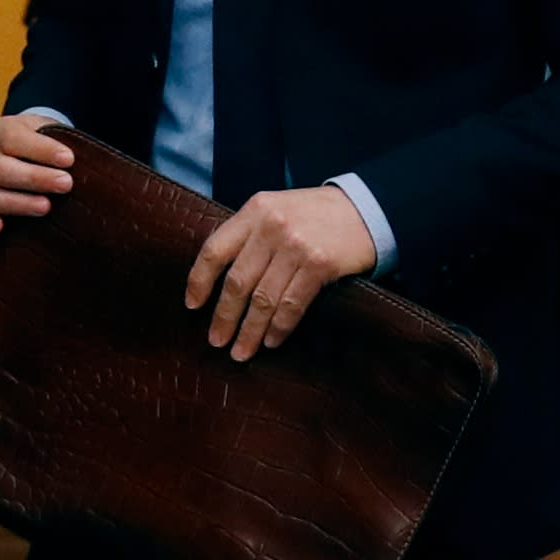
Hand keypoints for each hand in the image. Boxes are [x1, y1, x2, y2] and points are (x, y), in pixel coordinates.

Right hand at [0, 109, 74, 233]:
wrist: (36, 153)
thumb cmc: (50, 144)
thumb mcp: (56, 133)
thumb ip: (66, 145)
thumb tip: (93, 165)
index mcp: (2, 130)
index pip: (14, 138)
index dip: (41, 150)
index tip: (69, 159)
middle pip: (0, 169)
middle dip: (35, 178)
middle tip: (65, 184)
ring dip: (16, 203)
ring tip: (45, 207)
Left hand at [188, 182, 374, 359]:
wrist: (367, 208)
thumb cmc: (316, 214)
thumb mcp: (277, 209)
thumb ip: (250, 234)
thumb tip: (219, 279)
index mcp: (255, 210)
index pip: (215, 249)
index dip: (199, 281)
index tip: (192, 306)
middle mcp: (272, 226)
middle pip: (237, 282)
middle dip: (224, 317)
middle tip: (216, 341)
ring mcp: (296, 246)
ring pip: (263, 299)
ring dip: (250, 331)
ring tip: (241, 351)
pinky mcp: (320, 264)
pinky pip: (292, 305)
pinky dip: (279, 327)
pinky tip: (271, 341)